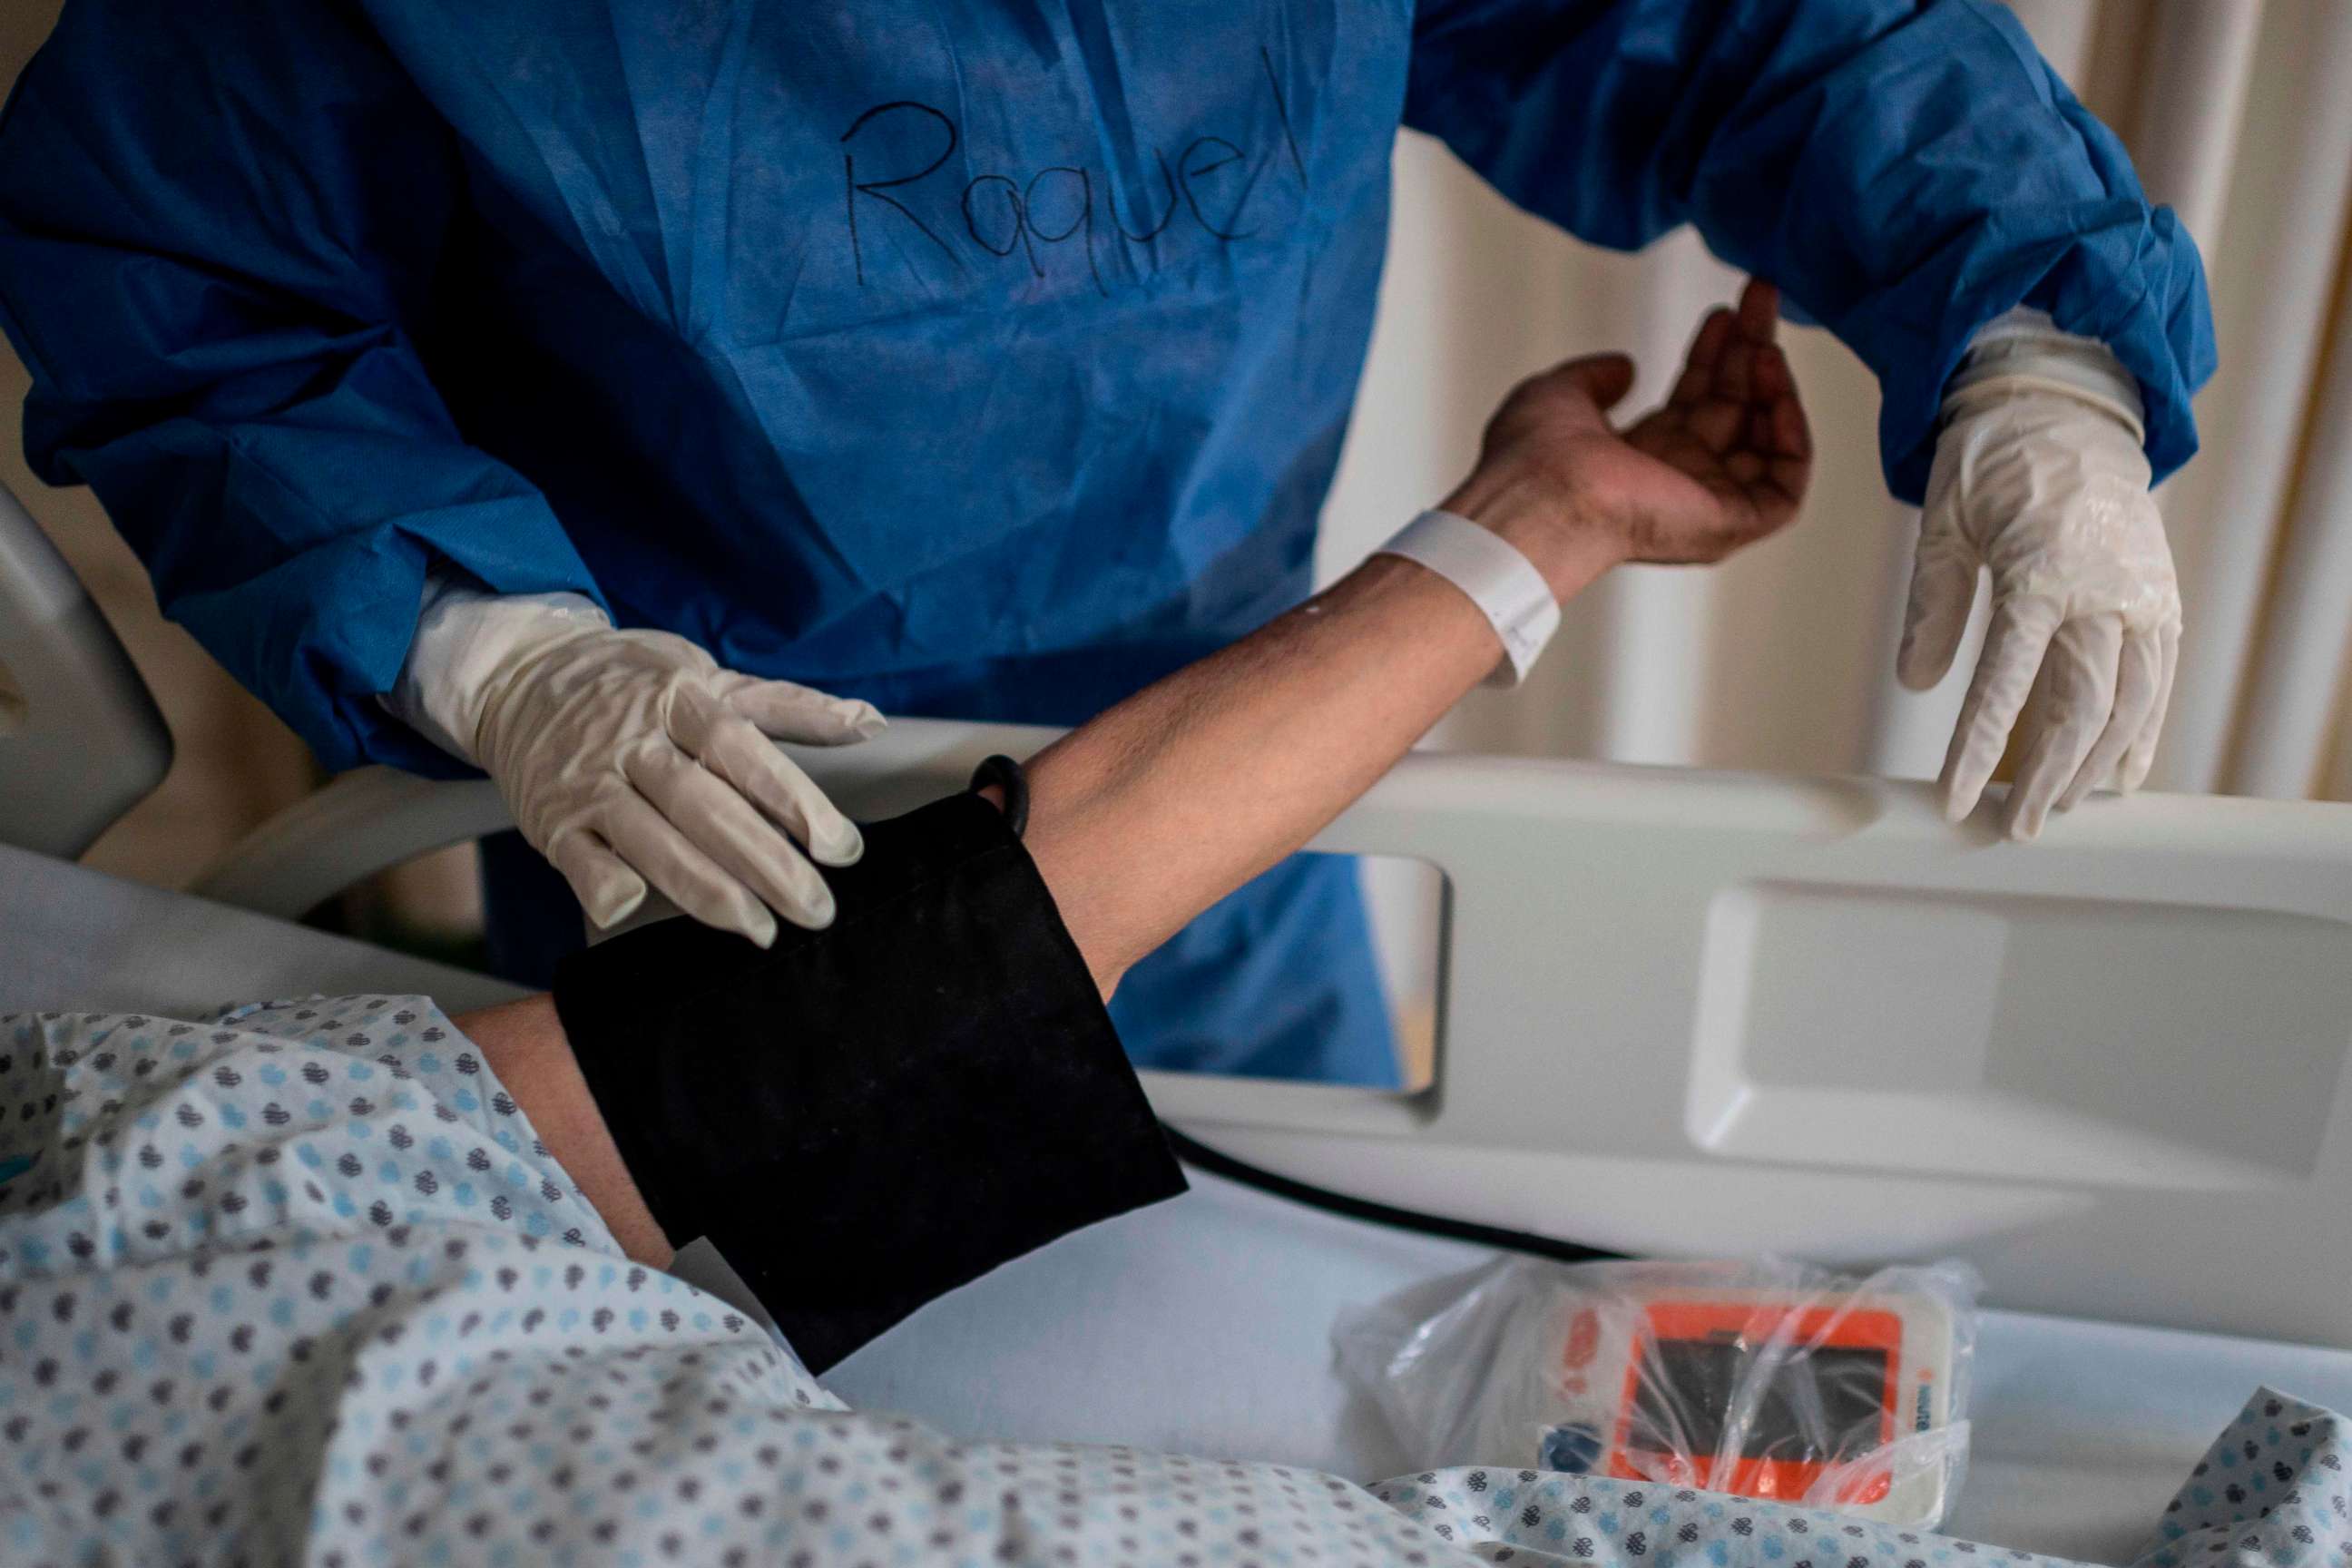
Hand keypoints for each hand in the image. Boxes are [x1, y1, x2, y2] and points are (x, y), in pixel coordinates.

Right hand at [470, 623, 882, 943]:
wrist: (519, 674)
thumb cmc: (631, 682)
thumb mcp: (708, 674)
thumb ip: (788, 706)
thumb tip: (871, 722)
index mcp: (679, 698)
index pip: (742, 750)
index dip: (793, 799)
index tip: (841, 847)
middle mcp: (633, 741)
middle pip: (705, 806)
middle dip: (765, 863)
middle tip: (816, 909)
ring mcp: (589, 783)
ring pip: (651, 841)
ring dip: (706, 890)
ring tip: (759, 930)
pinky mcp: (551, 822)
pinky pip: (579, 862)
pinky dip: (606, 886)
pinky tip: (637, 912)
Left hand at [1448, 278, 1810, 586]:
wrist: (1540, 494)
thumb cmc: (1534, 454)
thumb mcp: (1559, 394)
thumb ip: (1594, 377)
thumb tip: (1625, 366)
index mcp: (1638, 457)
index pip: (1695, 399)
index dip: (1713, 354)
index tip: (1723, 312)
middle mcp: (1674, 481)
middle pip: (1733, 409)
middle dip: (1750, 351)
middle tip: (1761, 297)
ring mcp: (1704, 505)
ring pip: (1765, 443)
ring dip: (1773, 388)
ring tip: (1766, 343)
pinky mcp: (1729, 524)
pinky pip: (1785, 487)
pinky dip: (1792, 440)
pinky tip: (1779, 394)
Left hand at [1900, 390, 2179, 838]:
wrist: (2066, 408)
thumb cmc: (1992, 462)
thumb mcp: (1943, 524)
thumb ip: (1933, 607)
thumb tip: (1919, 684)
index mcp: (2042, 573)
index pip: (2007, 685)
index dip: (1979, 753)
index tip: (1957, 804)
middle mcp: (2105, 591)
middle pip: (2083, 708)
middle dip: (2050, 777)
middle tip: (2019, 828)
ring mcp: (2143, 595)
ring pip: (2132, 702)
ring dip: (2097, 765)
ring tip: (2062, 808)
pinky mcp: (2162, 596)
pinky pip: (2160, 676)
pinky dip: (2144, 728)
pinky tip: (2122, 771)